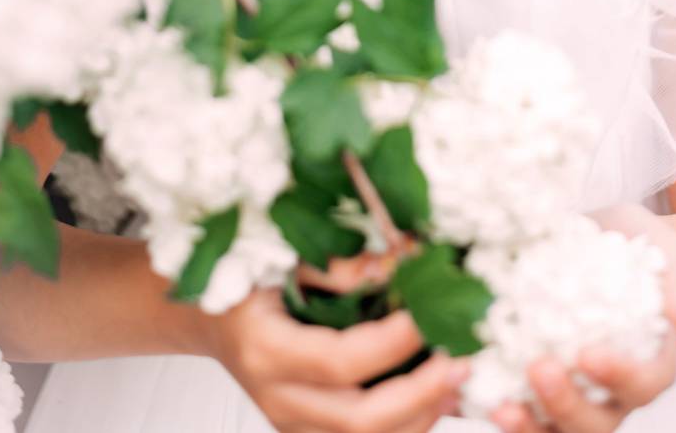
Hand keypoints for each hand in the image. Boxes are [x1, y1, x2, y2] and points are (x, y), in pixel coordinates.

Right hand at [207, 249, 470, 432]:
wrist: (215, 320)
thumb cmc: (249, 282)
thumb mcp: (285, 259)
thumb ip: (337, 265)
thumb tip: (398, 260)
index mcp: (265, 349)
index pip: (337, 361)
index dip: (390, 343)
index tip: (428, 316)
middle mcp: (276, 399)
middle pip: (356, 421)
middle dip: (418, 395)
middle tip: (460, 363)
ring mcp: (291, 425)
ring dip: (418, 418)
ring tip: (455, 383)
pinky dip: (403, 425)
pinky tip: (433, 399)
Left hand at [490, 204, 675, 432]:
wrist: (618, 255)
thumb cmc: (646, 255)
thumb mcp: (665, 255)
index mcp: (653, 363)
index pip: (645, 384)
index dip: (619, 376)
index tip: (589, 354)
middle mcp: (617, 394)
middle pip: (599, 423)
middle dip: (567, 405)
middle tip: (539, 368)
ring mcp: (580, 400)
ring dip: (530, 427)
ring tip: (500, 407)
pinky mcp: (542, 394)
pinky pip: (525, 417)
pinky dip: (502, 413)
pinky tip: (472, 396)